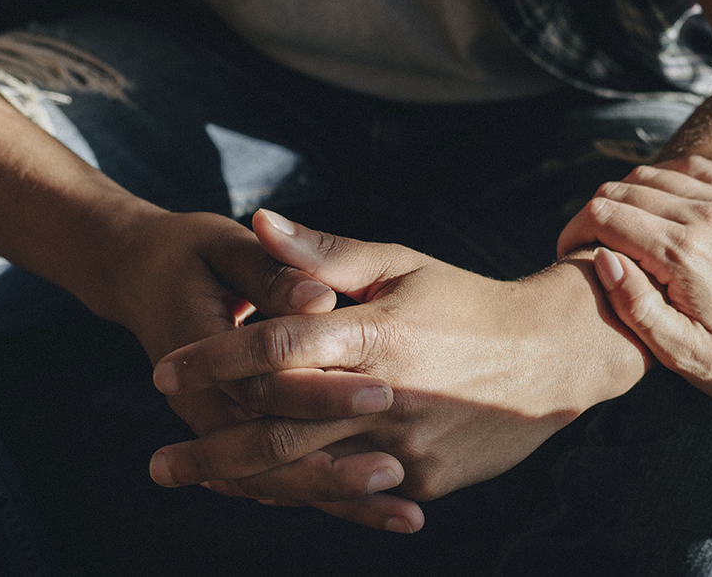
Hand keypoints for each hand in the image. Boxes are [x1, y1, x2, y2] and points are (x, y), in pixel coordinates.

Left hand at [149, 210, 647, 519]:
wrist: (552, 356)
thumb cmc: (469, 302)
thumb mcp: (403, 265)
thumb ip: (327, 254)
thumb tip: (261, 220)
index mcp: (378, 333)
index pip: (277, 348)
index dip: (214, 359)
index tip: (163, 371)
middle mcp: (388, 395)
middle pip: (279, 429)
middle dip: (211, 449)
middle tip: (160, 462)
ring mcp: (407, 445)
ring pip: (309, 472)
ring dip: (246, 481)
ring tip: (200, 481)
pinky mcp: (425, 479)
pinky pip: (352, 491)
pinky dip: (308, 492)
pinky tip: (269, 492)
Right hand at [558, 156, 711, 407]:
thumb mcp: (680, 353)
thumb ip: (634, 306)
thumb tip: (603, 258)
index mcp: (683, 254)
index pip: (604, 216)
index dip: (574, 230)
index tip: (569, 254)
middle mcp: (706, 216)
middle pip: (623, 189)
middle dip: (595, 214)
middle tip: (591, 245)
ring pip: (653, 174)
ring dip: (628, 198)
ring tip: (624, 232)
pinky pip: (692, 168)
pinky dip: (666, 181)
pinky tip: (660, 210)